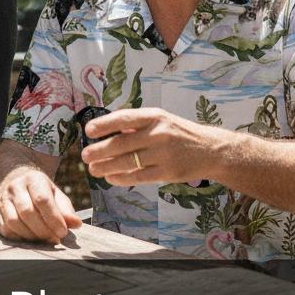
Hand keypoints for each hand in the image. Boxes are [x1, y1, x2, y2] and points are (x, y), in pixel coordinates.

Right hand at [0, 166, 82, 243]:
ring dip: (31, 236)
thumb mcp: (57, 197)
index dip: (53, 219)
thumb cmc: (43, 194)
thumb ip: (67, 211)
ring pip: (14, 222)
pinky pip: (6, 229)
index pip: (42, 199)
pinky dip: (19, 238)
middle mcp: (15, 186)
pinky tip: (30, 238)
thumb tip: (76, 224)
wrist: (20, 186)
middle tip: (54, 239)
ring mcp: (3, 198)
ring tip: (43, 239)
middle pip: (27, 212)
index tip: (63, 232)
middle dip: (43, 230)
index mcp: (33, 179)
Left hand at [80, 108, 231, 186]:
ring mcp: (164, 154)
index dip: (104, 125)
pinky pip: (140, 176)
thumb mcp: (160, 119)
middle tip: (84, 156)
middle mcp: (158, 133)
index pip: (124, 118)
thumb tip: (106, 128)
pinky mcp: (168, 172)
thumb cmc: (178, 132)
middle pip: (122, 143)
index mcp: (154, 116)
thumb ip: (136, 124)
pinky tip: (110, 178)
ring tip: (93, 169)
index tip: (88, 131)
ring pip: (129, 162)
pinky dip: (122, 178)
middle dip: (100, 150)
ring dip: (107, 166)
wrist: (210, 149)